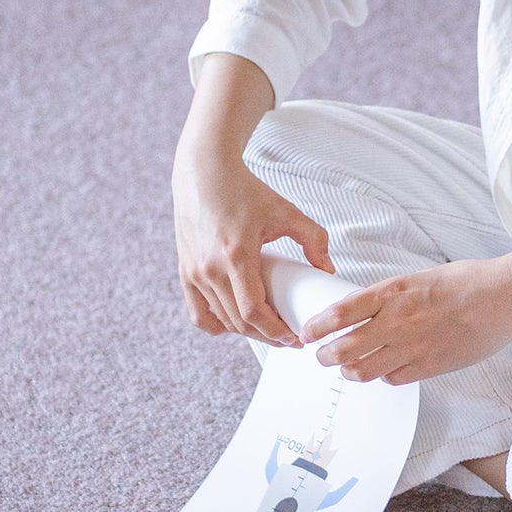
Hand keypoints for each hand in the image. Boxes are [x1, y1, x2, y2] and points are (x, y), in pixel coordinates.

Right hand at [172, 152, 332, 345]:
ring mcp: (193, 273)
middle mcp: (209, 268)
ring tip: (269, 330)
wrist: (203, 173)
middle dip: (268, 336)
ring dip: (247, 332)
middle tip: (289, 338)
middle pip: (239, 322)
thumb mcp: (285, 211)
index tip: (295, 337)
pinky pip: (199, 315)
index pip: (253, 311)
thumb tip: (327, 269)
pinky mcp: (184, 272)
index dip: (276, 331)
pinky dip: (218, 325)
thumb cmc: (244, 191)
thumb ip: (314, 238)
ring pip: (222, 321)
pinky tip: (237, 324)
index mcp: (235, 255)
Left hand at [298, 258, 511, 383]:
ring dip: (349, 372)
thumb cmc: (465, 282)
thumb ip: (388, 296)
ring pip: (365, 370)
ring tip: (346, 369)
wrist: (503, 298)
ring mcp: (414, 346)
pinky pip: (394, 379)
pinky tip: (383, 369)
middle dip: (325, 356)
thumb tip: (360, 311)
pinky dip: (383, 376)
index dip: (318, 327)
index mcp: (394, 291)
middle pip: (345, 348)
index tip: (307, 333)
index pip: (341, 312)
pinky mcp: (431, 366)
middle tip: (321, 356)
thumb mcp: (417, 278)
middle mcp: (399, 320)